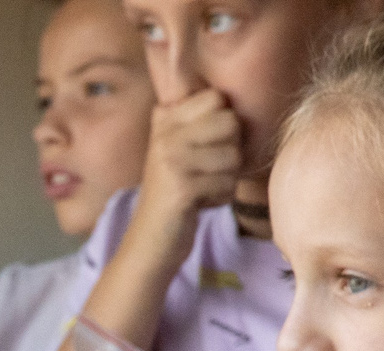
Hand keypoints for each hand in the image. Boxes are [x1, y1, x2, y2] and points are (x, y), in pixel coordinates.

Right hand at [140, 88, 243, 225]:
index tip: (204, 146)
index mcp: (164, 118)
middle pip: (231, 122)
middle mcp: (164, 133)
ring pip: (234, 156)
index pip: (217, 97)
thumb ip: (195, 115)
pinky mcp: (182, 187)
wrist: (149, 242)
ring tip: (200, 188)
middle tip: (205, 170)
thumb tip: (206, 75)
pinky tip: (197, 203)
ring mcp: (171, 159)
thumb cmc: (174, 192)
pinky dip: (220, 198)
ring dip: (225, 179)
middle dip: (229, 152)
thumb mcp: (178, 146)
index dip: (224, 124)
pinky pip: (227, 184)